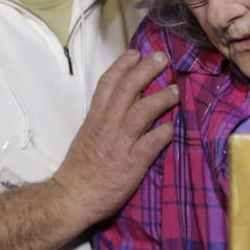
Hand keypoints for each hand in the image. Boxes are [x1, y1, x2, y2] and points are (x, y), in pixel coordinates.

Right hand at [53, 49, 178, 225]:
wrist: (73, 197)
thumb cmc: (80, 169)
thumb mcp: (87, 136)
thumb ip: (104, 120)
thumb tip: (125, 105)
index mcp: (94, 118)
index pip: (108, 83)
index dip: (122, 65)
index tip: (135, 52)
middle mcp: (107, 125)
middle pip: (128, 89)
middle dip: (145, 70)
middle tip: (161, 59)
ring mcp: (121, 142)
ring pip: (143, 110)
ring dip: (162, 97)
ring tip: (176, 90)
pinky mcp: (133, 162)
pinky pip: (153, 141)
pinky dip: (166, 131)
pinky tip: (174, 126)